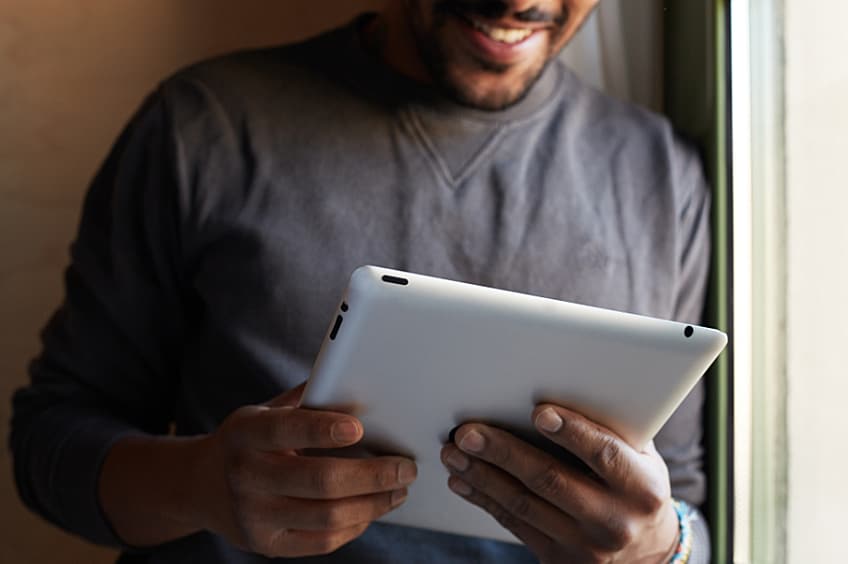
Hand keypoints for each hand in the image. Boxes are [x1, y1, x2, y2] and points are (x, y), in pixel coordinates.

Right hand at [196, 384, 417, 557]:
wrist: (202, 486)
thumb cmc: (249, 441)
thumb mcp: (264, 411)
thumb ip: (306, 398)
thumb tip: (357, 377)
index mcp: (246, 434)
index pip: (286, 430)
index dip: (323, 429)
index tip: (358, 426)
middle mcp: (246, 476)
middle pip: (319, 481)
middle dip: (372, 475)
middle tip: (405, 467)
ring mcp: (254, 516)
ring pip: (328, 517)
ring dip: (373, 504)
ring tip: (398, 490)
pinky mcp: (267, 545)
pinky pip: (322, 542)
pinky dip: (355, 526)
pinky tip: (372, 510)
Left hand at [440, 405, 678, 563]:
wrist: (645, 551)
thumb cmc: (634, 484)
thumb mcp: (640, 455)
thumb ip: (610, 426)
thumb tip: (564, 380)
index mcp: (641, 486)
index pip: (604, 454)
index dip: (572, 432)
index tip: (540, 411)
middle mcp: (614, 520)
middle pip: (550, 480)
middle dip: (504, 452)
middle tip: (468, 432)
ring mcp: (584, 545)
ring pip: (523, 505)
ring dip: (482, 475)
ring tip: (454, 451)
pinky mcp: (557, 558)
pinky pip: (513, 524)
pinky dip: (483, 498)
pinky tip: (463, 479)